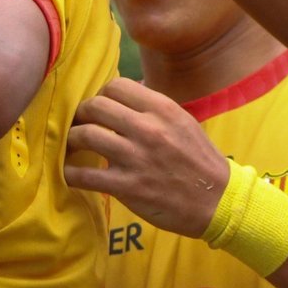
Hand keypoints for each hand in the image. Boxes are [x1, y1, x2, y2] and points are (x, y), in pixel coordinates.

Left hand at [65, 78, 230, 235]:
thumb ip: (155, 107)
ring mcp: (136, 158)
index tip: (101, 109)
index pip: (116, 86)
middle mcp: (148, 129)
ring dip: (72, 140)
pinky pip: (84, 176)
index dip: (102, 95)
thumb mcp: (183, 122)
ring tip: (73, 146)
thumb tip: (128, 91)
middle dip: (82, 114)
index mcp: (162, 109)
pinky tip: (71, 174)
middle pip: (95, 106)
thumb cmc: (199, 160)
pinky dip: (70, 173)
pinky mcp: (127, 187)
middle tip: (81, 124)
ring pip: (85, 135)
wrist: (217, 200)